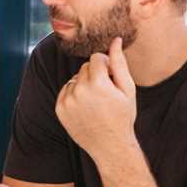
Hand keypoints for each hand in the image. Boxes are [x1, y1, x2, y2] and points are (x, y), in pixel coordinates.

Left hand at [55, 37, 137, 164]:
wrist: (110, 146)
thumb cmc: (122, 116)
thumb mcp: (127, 89)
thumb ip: (119, 63)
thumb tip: (115, 40)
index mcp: (97, 83)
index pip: (95, 58)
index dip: (106, 66)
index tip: (111, 79)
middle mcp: (78, 91)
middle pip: (84, 68)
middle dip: (95, 75)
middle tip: (105, 93)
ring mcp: (67, 101)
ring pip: (74, 79)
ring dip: (84, 85)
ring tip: (96, 102)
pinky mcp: (59, 109)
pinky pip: (66, 91)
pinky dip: (74, 95)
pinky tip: (86, 108)